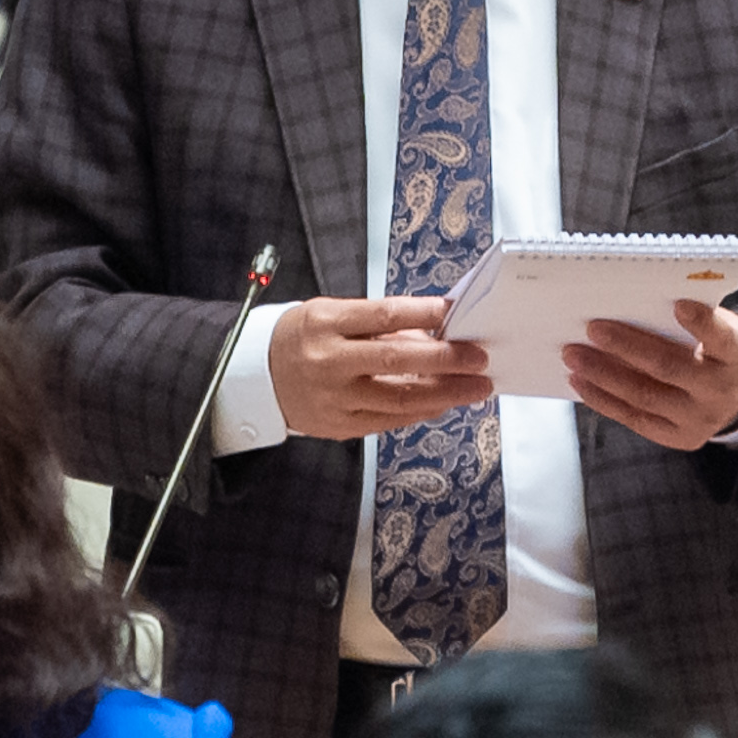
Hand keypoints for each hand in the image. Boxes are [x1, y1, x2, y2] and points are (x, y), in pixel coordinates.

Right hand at [267, 296, 491, 440]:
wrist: (257, 377)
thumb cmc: (303, 337)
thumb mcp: (331, 314)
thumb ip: (378, 323)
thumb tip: (432, 331)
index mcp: (326, 323)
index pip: (383, 314)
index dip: (423, 313)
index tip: (454, 312)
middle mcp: (329, 362)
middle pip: (397, 359)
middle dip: (446, 359)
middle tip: (479, 358)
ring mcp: (334, 399)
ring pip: (399, 398)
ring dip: (445, 393)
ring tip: (475, 387)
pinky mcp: (339, 426)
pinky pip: (389, 421)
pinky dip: (421, 412)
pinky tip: (444, 403)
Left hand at [563, 300, 737, 450]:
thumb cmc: (717, 348)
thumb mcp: (718, 328)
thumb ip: (687, 322)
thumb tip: (625, 307)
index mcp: (736, 354)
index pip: (721, 336)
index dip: (701, 322)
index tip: (679, 304)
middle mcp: (720, 391)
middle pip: (669, 367)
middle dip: (625, 347)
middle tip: (592, 328)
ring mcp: (699, 419)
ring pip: (645, 397)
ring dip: (602, 375)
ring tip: (573, 356)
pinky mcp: (680, 437)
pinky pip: (636, 419)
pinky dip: (603, 399)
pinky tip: (581, 381)